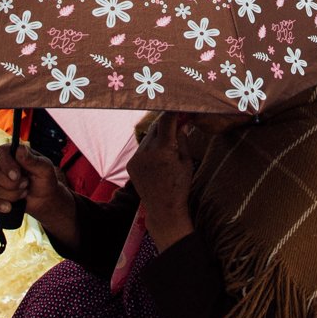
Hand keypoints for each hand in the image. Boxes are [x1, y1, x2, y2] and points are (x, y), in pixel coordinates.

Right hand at [0, 143, 76, 247]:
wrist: (43, 199)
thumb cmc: (44, 180)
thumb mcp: (44, 169)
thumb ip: (32, 160)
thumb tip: (20, 149)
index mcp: (13, 153)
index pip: (1, 151)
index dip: (7, 164)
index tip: (17, 176)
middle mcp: (2, 164)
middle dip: (12, 184)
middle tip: (26, 185)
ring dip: (11, 195)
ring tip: (23, 193)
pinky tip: (9, 207)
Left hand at [127, 113, 194, 250]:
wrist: (163, 209)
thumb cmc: (180, 186)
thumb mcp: (186, 161)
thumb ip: (182, 140)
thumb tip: (181, 123)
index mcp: (163, 149)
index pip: (166, 120)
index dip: (173, 112)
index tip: (180, 108)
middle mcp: (146, 151)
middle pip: (156, 127)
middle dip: (166, 124)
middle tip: (177, 122)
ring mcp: (136, 158)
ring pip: (148, 138)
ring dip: (158, 136)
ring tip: (168, 144)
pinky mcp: (130, 165)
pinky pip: (141, 149)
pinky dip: (150, 148)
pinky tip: (158, 157)